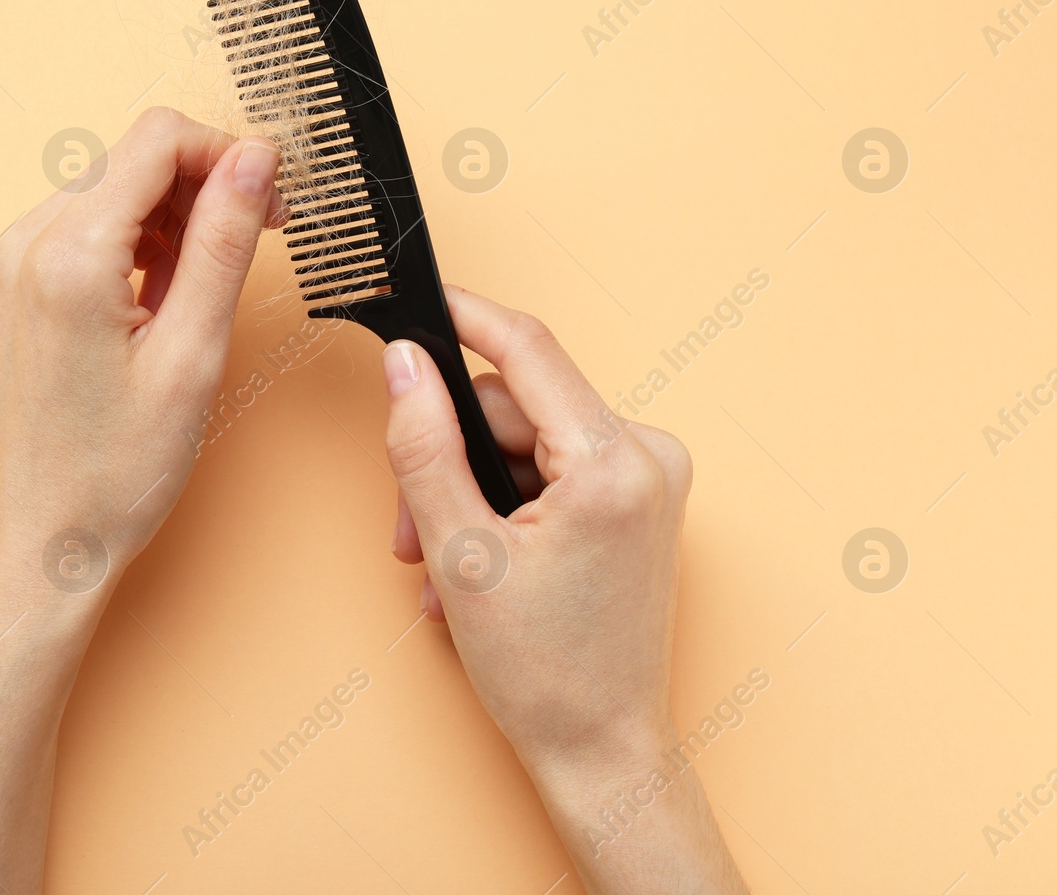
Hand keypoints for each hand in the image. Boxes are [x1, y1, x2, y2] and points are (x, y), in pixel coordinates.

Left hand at [0, 107, 282, 588]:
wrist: (44, 541)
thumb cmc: (114, 472)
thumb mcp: (192, 354)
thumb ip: (223, 243)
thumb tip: (254, 159)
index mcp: (70, 253)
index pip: (159, 138)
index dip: (229, 154)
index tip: (270, 202)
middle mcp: (29, 241)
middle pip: (136, 156)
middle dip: (204, 186)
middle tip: (251, 249)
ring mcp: (16, 261)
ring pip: (116, 187)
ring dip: (173, 218)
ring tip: (200, 296)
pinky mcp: (20, 283)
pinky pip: (91, 226)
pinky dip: (140, 244)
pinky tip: (163, 302)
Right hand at [382, 285, 746, 892]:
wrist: (603, 750)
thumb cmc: (545, 673)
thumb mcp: (459, 553)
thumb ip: (424, 446)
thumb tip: (405, 365)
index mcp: (611, 463)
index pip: (526, 348)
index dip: (461, 318)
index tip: (416, 305)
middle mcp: (648, 455)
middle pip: (515, 406)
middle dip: (450, 456)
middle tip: (412, 527)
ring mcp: (651, 478)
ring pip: (526, 439)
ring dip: (470, 490)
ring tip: (442, 562)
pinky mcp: (640, 500)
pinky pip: (552, 466)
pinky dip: (504, 504)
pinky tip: (478, 560)